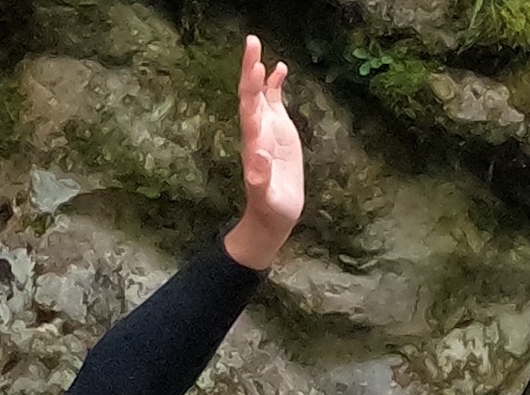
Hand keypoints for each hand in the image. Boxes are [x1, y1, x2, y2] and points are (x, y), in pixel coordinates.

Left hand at [225, 36, 303, 271]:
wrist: (273, 216)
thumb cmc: (270, 210)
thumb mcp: (266, 197)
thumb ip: (260, 178)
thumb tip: (258, 154)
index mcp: (254, 144)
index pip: (250, 111)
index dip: (252, 90)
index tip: (255, 69)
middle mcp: (257, 132)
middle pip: (250, 95)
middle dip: (250, 69)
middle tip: (251, 42)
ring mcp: (267, 129)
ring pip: (259, 94)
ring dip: (258, 71)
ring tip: (257, 46)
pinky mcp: (278, 131)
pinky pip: (274, 102)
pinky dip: (275, 84)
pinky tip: (280, 67)